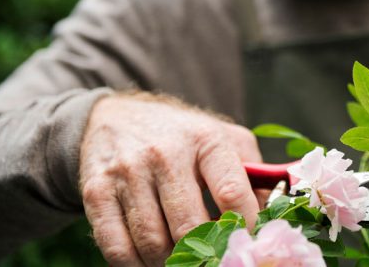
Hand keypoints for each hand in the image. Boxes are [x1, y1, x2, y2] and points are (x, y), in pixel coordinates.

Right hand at [79, 92, 261, 266]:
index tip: (247, 241)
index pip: (232, 192)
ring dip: (171, 263)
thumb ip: (253, 174)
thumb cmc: (181, 135)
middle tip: (213, 259)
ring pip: (153, 243)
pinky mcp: (96, 192)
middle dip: (206, 254)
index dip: (244, 226)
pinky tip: (151, 263)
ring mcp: (128, 173)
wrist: (115, 116)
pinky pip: (117, 248)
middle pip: (190, 226)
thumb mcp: (224, 138)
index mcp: (205, 140)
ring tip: (184, 261)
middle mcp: (165, 154)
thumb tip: (272, 216)